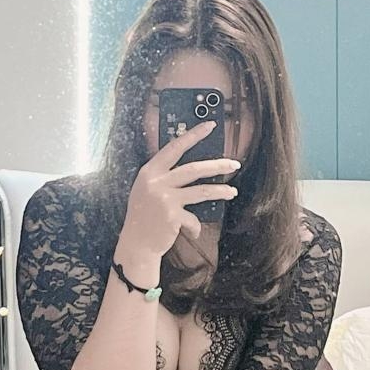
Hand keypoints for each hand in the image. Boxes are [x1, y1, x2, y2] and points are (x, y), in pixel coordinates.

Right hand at [120, 121, 239, 259]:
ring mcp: (164, 199)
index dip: (193, 135)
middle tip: (234, 164)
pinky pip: (193, 219)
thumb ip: (164, 176)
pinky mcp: (172, 216)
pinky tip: (194, 231)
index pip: (175, 147)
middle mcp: (156, 182)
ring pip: (201, 191)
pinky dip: (196, 227)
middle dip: (217, 165)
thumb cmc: (144, 215)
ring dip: (220, 191)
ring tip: (232, 192)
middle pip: (193, 169)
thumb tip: (194, 165)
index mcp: (150, 171)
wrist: (136, 244)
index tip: (210, 125)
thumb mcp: (146, 189)